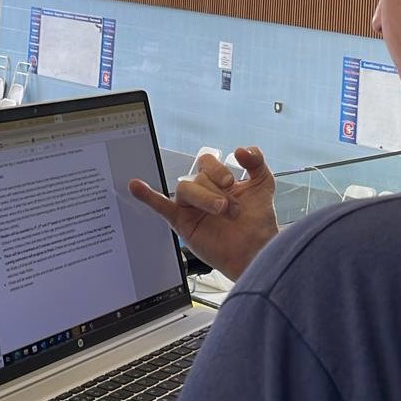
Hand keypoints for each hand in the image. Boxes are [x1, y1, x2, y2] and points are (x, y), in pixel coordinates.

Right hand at [129, 145, 278, 280]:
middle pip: (197, 177)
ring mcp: (191, 208)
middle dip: (216, 191)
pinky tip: (136, 186)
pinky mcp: (182, 223)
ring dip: (204, 198)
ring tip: (222, 210)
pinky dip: (148, 196)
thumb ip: (256, 161)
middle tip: (231, 206)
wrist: (257, 251)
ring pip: (184, 189)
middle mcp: (203, 192)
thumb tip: (241, 149)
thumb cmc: (258, 221)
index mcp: (217, 180)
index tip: (232, 183)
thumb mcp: (263, 184)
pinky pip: (160, 207)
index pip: (206, 162)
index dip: (217, 169)